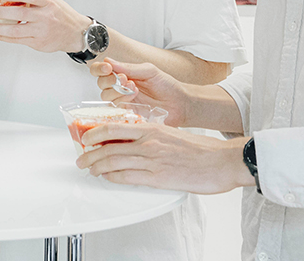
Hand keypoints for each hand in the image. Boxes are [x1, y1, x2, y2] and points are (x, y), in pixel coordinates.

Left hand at [0, 0, 90, 53]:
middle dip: (1, 13)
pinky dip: (3, 37)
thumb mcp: (53, 0)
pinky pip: (17, 40)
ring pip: (16, 31)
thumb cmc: (63, 15)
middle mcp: (45, 17)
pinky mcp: (38, 43)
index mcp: (49, 3)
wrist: (76, 33)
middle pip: (21, 14)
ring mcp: (41, 31)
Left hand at [76, 122, 252, 194]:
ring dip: (97, 166)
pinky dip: (113, 177)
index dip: (94, 132)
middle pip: (108, 145)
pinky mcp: (159, 177)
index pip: (113, 126)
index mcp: (152, 128)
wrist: (223, 161)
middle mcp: (149, 142)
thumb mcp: (172, 134)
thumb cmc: (202, 149)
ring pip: (114, 161)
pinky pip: (128, 177)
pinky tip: (107, 177)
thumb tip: (135, 141)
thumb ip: (152, 136)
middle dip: (89, 152)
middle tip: (81, 157)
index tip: (84, 136)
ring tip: (90, 169)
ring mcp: (152, 160)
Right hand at [88, 58, 189, 126]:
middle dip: (109, 80)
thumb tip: (108, 61)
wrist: (180, 103)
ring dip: (117, 91)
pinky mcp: (127, 114)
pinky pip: (115, 109)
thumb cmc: (167, 86)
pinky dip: (122, 102)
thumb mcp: (149, 71)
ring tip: (134, 88)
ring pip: (106, 97)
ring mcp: (122, 102)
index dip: (99, 68)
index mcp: (122, 75)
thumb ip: (129, 67)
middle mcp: (119, 88)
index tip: (107, 68)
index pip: (100, 70)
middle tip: (124, 78)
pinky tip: (133, 98)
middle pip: (101, 84)